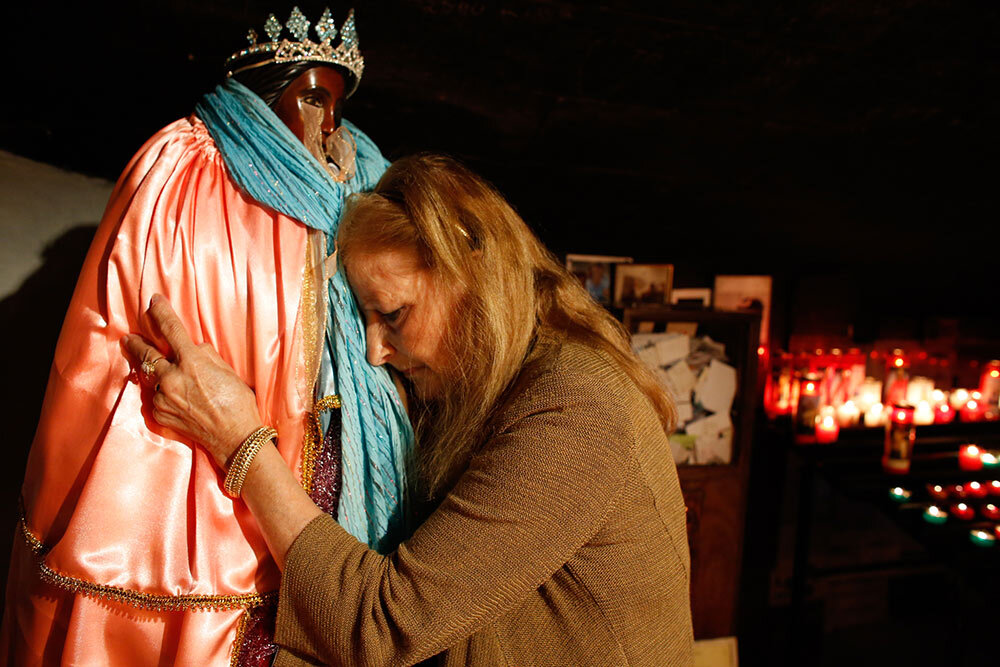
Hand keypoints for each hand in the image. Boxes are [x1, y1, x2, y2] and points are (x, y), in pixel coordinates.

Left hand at [122, 294, 263, 468]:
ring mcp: (163, 399)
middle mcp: (172, 379)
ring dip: (153, 372)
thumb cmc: (238, 402)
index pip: (171, 329)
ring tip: (151, 367)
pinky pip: (156, 397)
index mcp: (191, 362)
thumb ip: (204, 356)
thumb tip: (192, 349)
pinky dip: (162, 393)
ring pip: (152, 378)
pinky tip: (172, 396)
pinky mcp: (159, 415)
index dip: (161, 312)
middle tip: (128, 338)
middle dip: (136, 343)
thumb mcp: (227, 370)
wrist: (235, 438)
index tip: (154, 301)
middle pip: (146, 354)